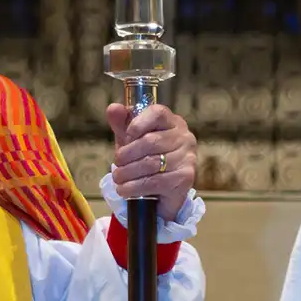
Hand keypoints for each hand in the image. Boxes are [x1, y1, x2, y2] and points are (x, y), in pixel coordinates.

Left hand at [106, 103, 196, 223]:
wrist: (159, 192)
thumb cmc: (144, 158)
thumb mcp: (130, 139)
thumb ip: (122, 123)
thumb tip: (113, 108)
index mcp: (172, 122)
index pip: (157, 113)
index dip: (137, 124)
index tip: (125, 137)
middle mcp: (184, 137)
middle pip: (150, 141)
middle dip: (127, 154)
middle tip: (117, 163)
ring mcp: (187, 158)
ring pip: (150, 163)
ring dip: (127, 173)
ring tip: (118, 178)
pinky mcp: (185, 178)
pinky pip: (154, 181)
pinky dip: (134, 187)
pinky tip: (124, 189)